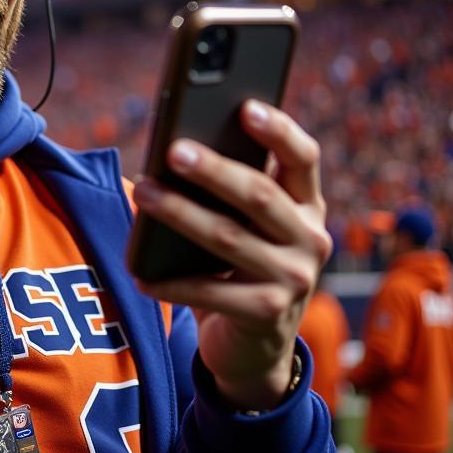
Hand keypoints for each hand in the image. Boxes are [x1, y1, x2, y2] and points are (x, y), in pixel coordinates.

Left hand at [132, 100, 331, 410]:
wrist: (256, 345)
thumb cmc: (241, 266)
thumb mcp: (250, 227)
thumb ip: (233, 194)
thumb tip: (175, 151)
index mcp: (307, 205)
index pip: (304, 158)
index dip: (278, 130)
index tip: (246, 106)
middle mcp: (311, 239)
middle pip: (260, 194)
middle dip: (214, 169)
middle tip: (173, 149)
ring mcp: (294, 279)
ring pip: (229, 237)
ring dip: (180, 213)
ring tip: (143, 192)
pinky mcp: (266, 314)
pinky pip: (209, 293)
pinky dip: (171, 282)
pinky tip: (141, 272)